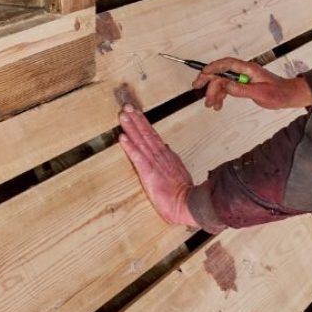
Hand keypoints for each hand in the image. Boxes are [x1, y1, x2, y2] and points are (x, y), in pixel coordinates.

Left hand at [117, 106, 196, 226]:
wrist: (189, 205)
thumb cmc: (183, 194)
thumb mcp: (178, 172)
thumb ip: (171, 160)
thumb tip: (167, 148)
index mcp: (166, 157)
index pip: (153, 137)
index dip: (144, 124)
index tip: (136, 113)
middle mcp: (160, 156)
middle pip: (146, 134)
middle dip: (136, 119)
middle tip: (126, 106)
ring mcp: (154, 163)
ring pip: (141, 141)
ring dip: (131, 128)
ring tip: (123, 116)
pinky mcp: (149, 173)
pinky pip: (137, 157)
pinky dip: (130, 147)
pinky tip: (122, 138)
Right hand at [193, 58, 311, 111]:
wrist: (289, 96)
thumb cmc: (279, 93)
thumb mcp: (260, 92)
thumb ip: (241, 89)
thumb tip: (225, 85)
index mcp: (248, 68)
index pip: (226, 64)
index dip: (213, 67)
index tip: (203, 74)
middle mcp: (244, 71)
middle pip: (221, 72)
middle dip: (208, 80)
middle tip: (197, 88)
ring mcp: (243, 78)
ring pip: (223, 82)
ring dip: (214, 92)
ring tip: (210, 104)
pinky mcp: (244, 84)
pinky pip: (228, 88)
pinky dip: (221, 95)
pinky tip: (218, 105)